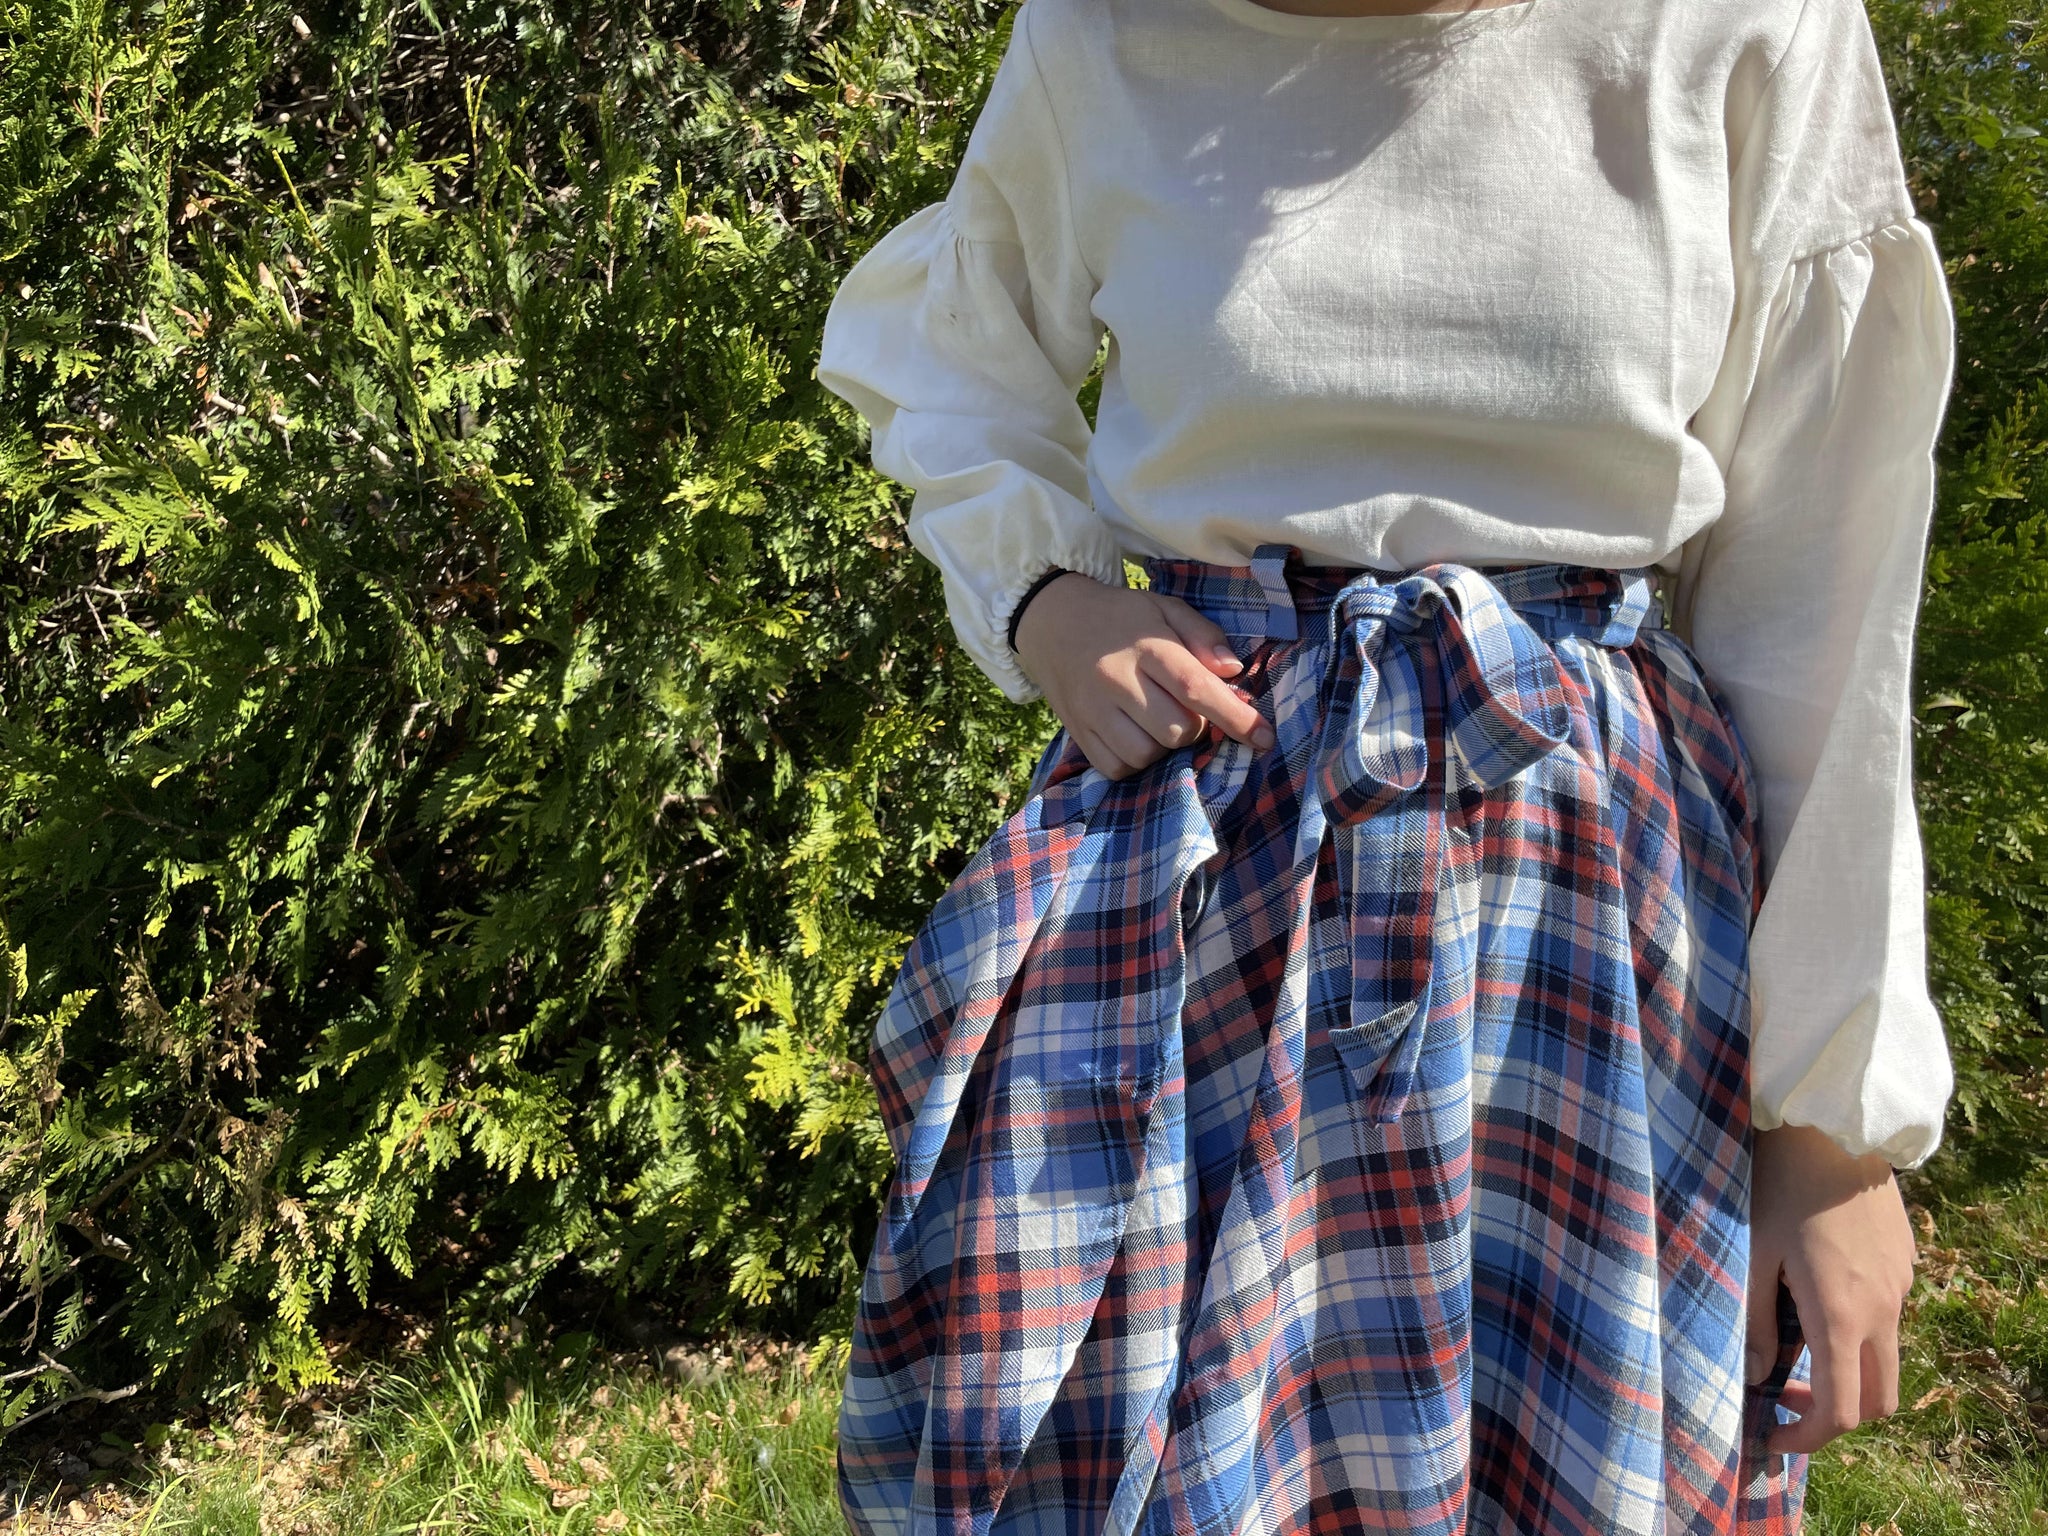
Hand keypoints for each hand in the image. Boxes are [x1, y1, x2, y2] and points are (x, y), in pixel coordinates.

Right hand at [1012, 572, 1276, 779]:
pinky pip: (1117, 768)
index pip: (1196, 688)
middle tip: (1185, 706)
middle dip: (1196, 727)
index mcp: (1146, 645)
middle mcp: (1117, 679)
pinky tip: (1135, 734)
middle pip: (1177, 730)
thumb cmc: (1120, 617)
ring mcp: (1092, 709)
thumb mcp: (1164, 609)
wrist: (1051, 621)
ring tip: (1157, 719)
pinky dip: (1136, 760)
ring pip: (1148, 754)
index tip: (1266, 738)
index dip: (1236, 717)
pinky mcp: (1077, 732)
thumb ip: (1203, 635)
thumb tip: (1234, 670)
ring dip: (1164, 746)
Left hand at [1747, 1122, 1916, 1454]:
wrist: (1831, 1127)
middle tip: (1786, 1396)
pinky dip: (1861, 1331)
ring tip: (1798, 1343)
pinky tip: (1817, 1293)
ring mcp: (1901, 1286)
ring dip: (1851, 1372)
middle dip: (1835, 1414)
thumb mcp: (1752, 1255)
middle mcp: (1883, 1310)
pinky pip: (1891, 1316)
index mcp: (1842, 1316)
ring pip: (1888, 1359)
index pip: (1842, 1412)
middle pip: (1879, 1400)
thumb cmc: (1777, 1186)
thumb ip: (1755, 1322)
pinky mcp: (1905, 1262)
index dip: (1808, 1438)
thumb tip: (1758, 1376)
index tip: (1772, 1436)